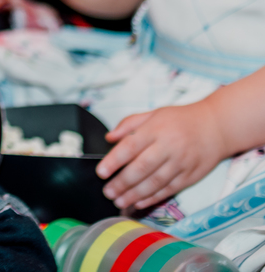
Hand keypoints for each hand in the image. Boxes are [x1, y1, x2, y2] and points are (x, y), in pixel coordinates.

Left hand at [97, 101, 227, 209]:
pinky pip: (169, 189)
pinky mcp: (191, 176)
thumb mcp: (152, 113)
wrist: (216, 126)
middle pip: (142, 168)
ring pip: (155, 182)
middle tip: (107, 192)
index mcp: (155, 129)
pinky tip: (139, 202)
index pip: (130, 146)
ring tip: (119, 202)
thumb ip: (129, 124)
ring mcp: (181, 163)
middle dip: (122, 183)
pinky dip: (153, 198)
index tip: (100, 172)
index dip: (114, 161)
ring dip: (135, 195)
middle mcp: (168, 147)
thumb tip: (109, 138)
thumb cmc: (180, 119)